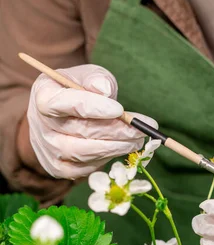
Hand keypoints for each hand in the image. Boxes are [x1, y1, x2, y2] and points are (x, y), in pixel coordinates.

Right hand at [28, 64, 156, 178]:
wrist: (62, 115)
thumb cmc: (77, 91)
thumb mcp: (87, 76)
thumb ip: (96, 79)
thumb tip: (104, 90)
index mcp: (44, 96)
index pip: (65, 104)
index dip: (93, 107)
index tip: (120, 110)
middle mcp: (41, 126)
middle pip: (80, 131)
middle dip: (116, 131)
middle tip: (141, 130)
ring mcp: (49, 150)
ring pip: (85, 153)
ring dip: (116, 147)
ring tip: (137, 139)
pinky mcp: (59, 169)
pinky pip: (86, 167)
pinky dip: (107, 158)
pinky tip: (121, 148)